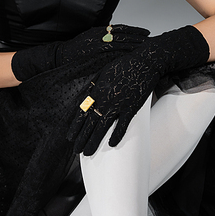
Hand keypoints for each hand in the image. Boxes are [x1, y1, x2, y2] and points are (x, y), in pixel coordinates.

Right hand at [11, 24, 148, 81]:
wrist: (60, 56)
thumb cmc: (73, 51)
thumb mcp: (87, 42)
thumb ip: (99, 40)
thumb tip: (110, 41)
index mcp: (98, 30)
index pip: (119, 28)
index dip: (132, 30)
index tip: (143, 32)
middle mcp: (100, 33)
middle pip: (123, 32)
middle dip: (137, 34)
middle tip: (149, 35)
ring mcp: (99, 41)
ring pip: (121, 40)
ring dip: (134, 41)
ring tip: (146, 43)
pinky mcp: (97, 50)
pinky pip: (114, 49)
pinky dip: (125, 49)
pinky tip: (134, 51)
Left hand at [68, 25, 209, 154]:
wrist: (144, 62)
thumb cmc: (124, 66)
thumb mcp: (103, 72)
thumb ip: (92, 86)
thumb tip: (82, 98)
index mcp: (97, 90)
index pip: (82, 112)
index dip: (75, 126)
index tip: (70, 137)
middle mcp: (105, 99)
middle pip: (90, 123)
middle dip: (81, 139)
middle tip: (76, 151)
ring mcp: (118, 104)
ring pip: (103, 127)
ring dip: (94, 141)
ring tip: (88, 153)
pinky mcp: (132, 107)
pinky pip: (123, 125)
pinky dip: (117, 135)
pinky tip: (111, 145)